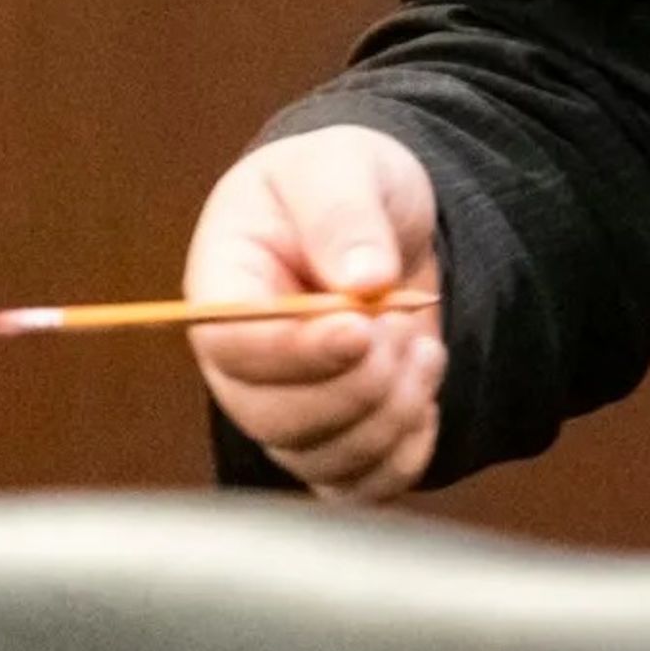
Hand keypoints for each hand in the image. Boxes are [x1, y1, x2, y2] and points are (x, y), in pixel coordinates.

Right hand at [183, 129, 446, 502]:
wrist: (380, 211)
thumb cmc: (346, 179)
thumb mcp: (344, 165)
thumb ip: (345, 213)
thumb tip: (363, 281)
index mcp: (224, 289)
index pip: (232, 349)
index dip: (295, 353)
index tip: (360, 327)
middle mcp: (245, 363)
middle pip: (273, 421)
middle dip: (355, 387)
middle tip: (400, 333)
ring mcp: (288, 405)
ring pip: (321, 459)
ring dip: (389, 415)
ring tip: (421, 347)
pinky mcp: (338, 432)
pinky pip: (359, 485)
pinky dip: (405, 454)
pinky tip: (426, 387)